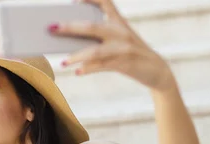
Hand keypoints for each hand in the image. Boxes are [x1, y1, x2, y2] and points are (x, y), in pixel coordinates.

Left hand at [54, 0, 174, 90]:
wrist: (158, 71)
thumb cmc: (133, 55)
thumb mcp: (121, 41)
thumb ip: (102, 38)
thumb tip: (73, 41)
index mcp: (120, 22)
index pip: (105, 2)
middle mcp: (121, 32)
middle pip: (91, 27)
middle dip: (69, 27)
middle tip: (51, 28)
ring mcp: (124, 48)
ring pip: (95, 51)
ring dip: (76, 56)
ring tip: (62, 62)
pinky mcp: (125, 64)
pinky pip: (102, 66)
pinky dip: (88, 69)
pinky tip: (77, 72)